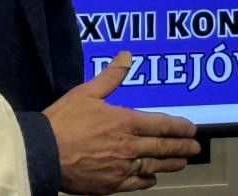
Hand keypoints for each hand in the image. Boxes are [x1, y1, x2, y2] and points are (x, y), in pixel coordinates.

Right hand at [43, 51, 201, 193]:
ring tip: (182, 163)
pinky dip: (146, 181)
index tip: (192, 129)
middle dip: (181, 148)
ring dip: (169, 164)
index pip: (161, 125)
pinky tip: (152, 179)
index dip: (179, 127)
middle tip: (195, 149)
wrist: (42, 154)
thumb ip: (111, 76)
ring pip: (152, 167)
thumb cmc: (63, 121)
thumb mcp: (87, 92)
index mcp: (125, 122)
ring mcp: (120, 168)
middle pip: (162, 147)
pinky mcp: (108, 185)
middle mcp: (128, 147)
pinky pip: (134, 184)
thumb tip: (127, 55)